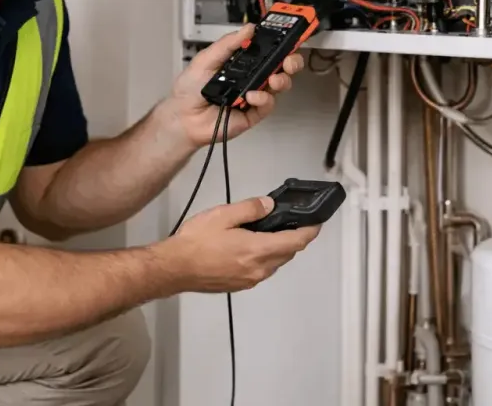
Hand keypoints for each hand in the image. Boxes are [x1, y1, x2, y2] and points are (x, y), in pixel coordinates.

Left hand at [156, 24, 304, 147]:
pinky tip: (252, 96)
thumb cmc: (190, 88)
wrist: (183, 117)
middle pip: (281, 67)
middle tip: (289, 60)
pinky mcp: (254, 113)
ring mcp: (255, 95)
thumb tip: (248, 28)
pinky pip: (268, 104)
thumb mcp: (206, 59)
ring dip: (281, 80)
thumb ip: (228, 44)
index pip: (268, 50)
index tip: (289, 36)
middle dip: (291, 61)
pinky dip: (263, 98)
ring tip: (273, 79)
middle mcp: (252, 77)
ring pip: (280, 85)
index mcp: (243, 62)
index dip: (281, 43)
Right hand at [161, 197, 320, 292]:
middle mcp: (259, 269)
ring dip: (278, 249)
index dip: (310, 232)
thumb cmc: (197, 240)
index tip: (317, 222)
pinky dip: (264, 258)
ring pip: (274, 264)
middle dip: (293, 239)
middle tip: (289, 221)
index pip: (295, 242)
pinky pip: (261, 271)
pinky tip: (250, 247)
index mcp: (258, 250)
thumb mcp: (223, 215)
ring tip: (268, 232)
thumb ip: (250, 209)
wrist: (174, 268)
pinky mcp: (239, 286)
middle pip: (287, 254)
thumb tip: (270, 205)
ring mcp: (249, 281)